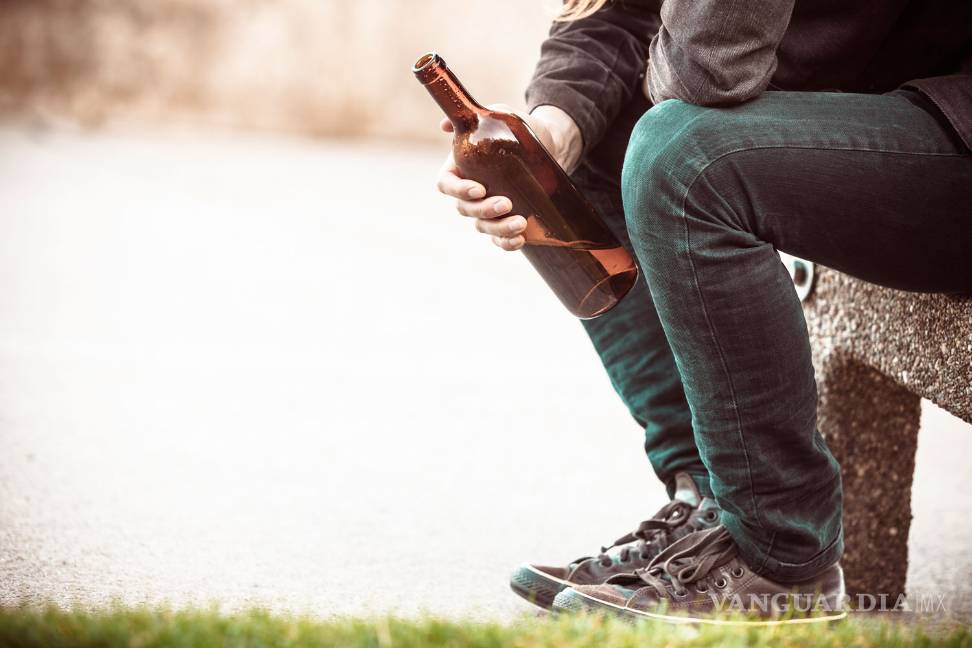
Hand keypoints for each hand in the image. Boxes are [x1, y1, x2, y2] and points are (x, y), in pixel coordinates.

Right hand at [434, 104, 581, 251]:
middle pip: (465, 209)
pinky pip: (499, 240)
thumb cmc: (516, 129)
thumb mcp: (498, 115)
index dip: (458, 190)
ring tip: (521, 223)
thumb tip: (445, 127)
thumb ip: (475, 118)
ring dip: (499, 229)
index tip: (479, 189)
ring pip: (484, 227)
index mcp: (459, 169)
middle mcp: (469, 193)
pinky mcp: (505, 221)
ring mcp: (486, 210)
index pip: (446, 185)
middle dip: (484, 210)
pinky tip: (520, 240)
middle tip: (506, 203)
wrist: (548, 144)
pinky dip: (506, 243)